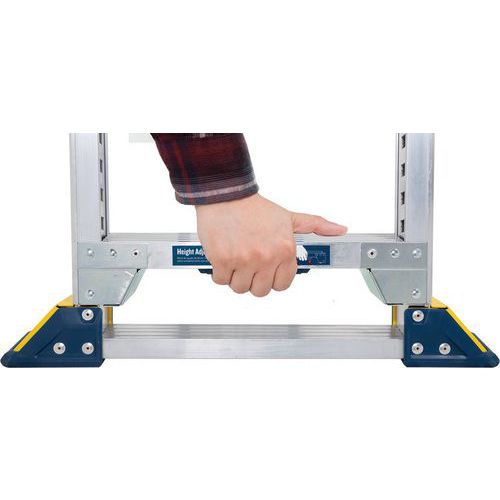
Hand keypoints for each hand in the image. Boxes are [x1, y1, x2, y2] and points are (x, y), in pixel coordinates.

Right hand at [196, 194, 346, 296]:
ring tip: (237, 260)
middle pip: (260, 291)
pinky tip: (224, 258)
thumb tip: (339, 230)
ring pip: (240, 288)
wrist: (227, 195)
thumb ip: (316, 225)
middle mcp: (265, 257)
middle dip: (254, 280)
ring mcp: (243, 260)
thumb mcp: (289, 217)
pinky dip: (220, 273)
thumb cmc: (254, 208)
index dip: (273, 278)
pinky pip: (221, 281)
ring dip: (237, 278)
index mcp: (284, 250)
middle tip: (250, 265)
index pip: (282, 284)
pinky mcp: (222, 260)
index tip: (267, 270)